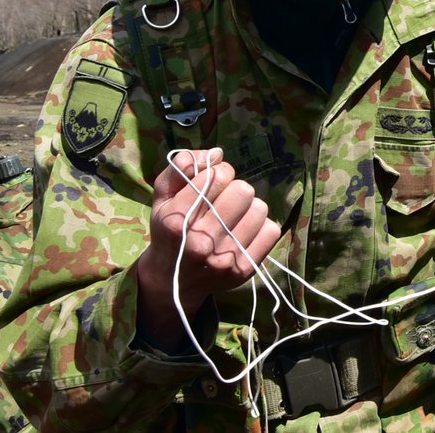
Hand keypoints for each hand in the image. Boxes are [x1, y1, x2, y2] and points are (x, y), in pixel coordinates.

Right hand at [136, 148, 280, 350]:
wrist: (173, 281)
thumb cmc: (169, 231)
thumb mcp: (162, 199)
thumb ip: (179, 169)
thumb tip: (215, 153)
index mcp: (177, 221)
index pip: (216, 176)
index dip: (218, 171)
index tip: (213, 181)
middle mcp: (200, 242)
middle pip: (243, 190)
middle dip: (234, 188)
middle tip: (224, 199)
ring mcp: (224, 259)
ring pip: (260, 208)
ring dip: (249, 208)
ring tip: (233, 217)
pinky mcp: (244, 270)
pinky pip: (272, 230)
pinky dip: (261, 227)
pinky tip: (243, 231)